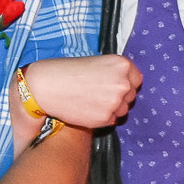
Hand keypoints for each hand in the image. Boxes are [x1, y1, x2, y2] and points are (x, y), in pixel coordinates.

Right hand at [22, 55, 141, 127]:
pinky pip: (112, 120)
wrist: (47, 86)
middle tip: (99, 95)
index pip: (137, 79)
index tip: (115, 86)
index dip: (126, 84)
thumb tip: (126, 85)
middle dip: (119, 97)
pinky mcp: (106, 118)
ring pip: (123, 110)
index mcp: (122, 65)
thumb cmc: (67, 71)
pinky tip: (88, 109)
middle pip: (131, 96)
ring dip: (112, 109)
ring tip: (91, 102)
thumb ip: (114, 73)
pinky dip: (102, 118)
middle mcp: (123, 83)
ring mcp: (115, 102)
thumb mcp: (97, 63)